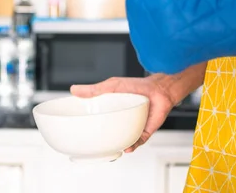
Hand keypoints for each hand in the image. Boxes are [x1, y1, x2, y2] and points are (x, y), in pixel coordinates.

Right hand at [70, 63, 205, 151]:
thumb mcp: (112, 86)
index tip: (80, 131)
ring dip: (117, 146)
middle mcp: (123, 119)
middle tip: (93, 144)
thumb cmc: (138, 86)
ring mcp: (134, 126)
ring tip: (109, 150)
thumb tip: (74, 90)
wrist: (160, 88)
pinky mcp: (144, 131)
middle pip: (110, 133)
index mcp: (114, 110)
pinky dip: (133, 146)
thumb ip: (94, 89)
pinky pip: (138, 142)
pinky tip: (128, 147)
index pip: (100, 120)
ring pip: (123, 140)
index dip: (91, 126)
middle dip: (102, 141)